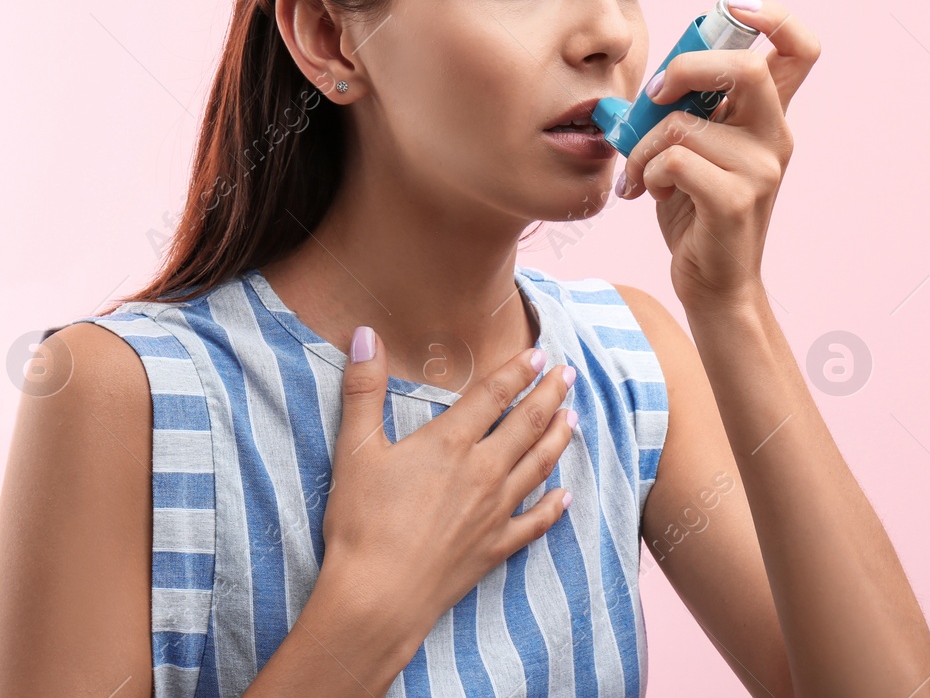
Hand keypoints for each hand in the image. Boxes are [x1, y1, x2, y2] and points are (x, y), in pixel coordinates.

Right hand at [319, 328, 577, 634]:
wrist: (378, 597)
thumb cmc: (361, 523)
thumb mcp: (355, 449)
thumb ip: (363, 388)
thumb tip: (364, 333)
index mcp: (450, 443)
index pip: (493, 395)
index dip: (517, 371)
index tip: (538, 353)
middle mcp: (482, 472)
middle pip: (526, 424)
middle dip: (550, 395)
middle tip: (569, 374)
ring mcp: (494, 511)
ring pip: (539, 465)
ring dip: (559, 439)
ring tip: (574, 419)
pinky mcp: (496, 548)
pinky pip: (535, 523)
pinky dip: (554, 507)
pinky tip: (566, 496)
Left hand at [612, 0, 818, 306]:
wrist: (713, 283)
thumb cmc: (696, 208)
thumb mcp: (696, 145)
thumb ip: (688, 106)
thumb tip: (651, 75)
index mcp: (768, 115)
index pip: (800, 48)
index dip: (774, 15)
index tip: (733, 7)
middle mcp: (774, 136)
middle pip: (747, 67)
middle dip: (685, 68)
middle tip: (655, 95)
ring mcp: (761, 170)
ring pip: (685, 124)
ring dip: (643, 144)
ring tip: (640, 169)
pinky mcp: (735, 201)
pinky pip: (674, 160)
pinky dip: (646, 171)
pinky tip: (649, 192)